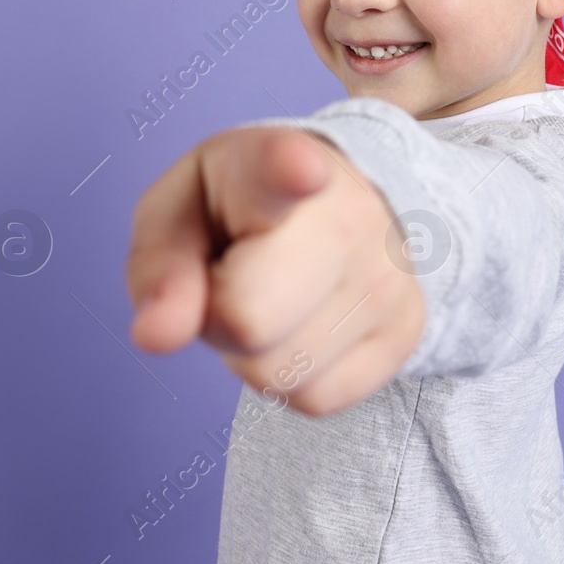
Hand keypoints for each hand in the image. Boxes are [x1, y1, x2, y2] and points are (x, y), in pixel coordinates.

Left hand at [125, 125, 424, 416]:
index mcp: (273, 164)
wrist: (340, 204)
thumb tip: (156, 337)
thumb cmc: (237, 211)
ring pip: (278, 372)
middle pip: (250, 317)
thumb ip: (159, 269)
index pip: (283, 168)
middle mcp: (349, 215)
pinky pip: (315, 399)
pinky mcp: (407, 331)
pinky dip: (290, 378)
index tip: (300, 170)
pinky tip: (300, 326)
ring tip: (268, 296)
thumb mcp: (177, 214)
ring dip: (251, 352)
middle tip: (229, 278)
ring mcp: (387, 276)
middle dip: (217, 317)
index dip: (289, 170)